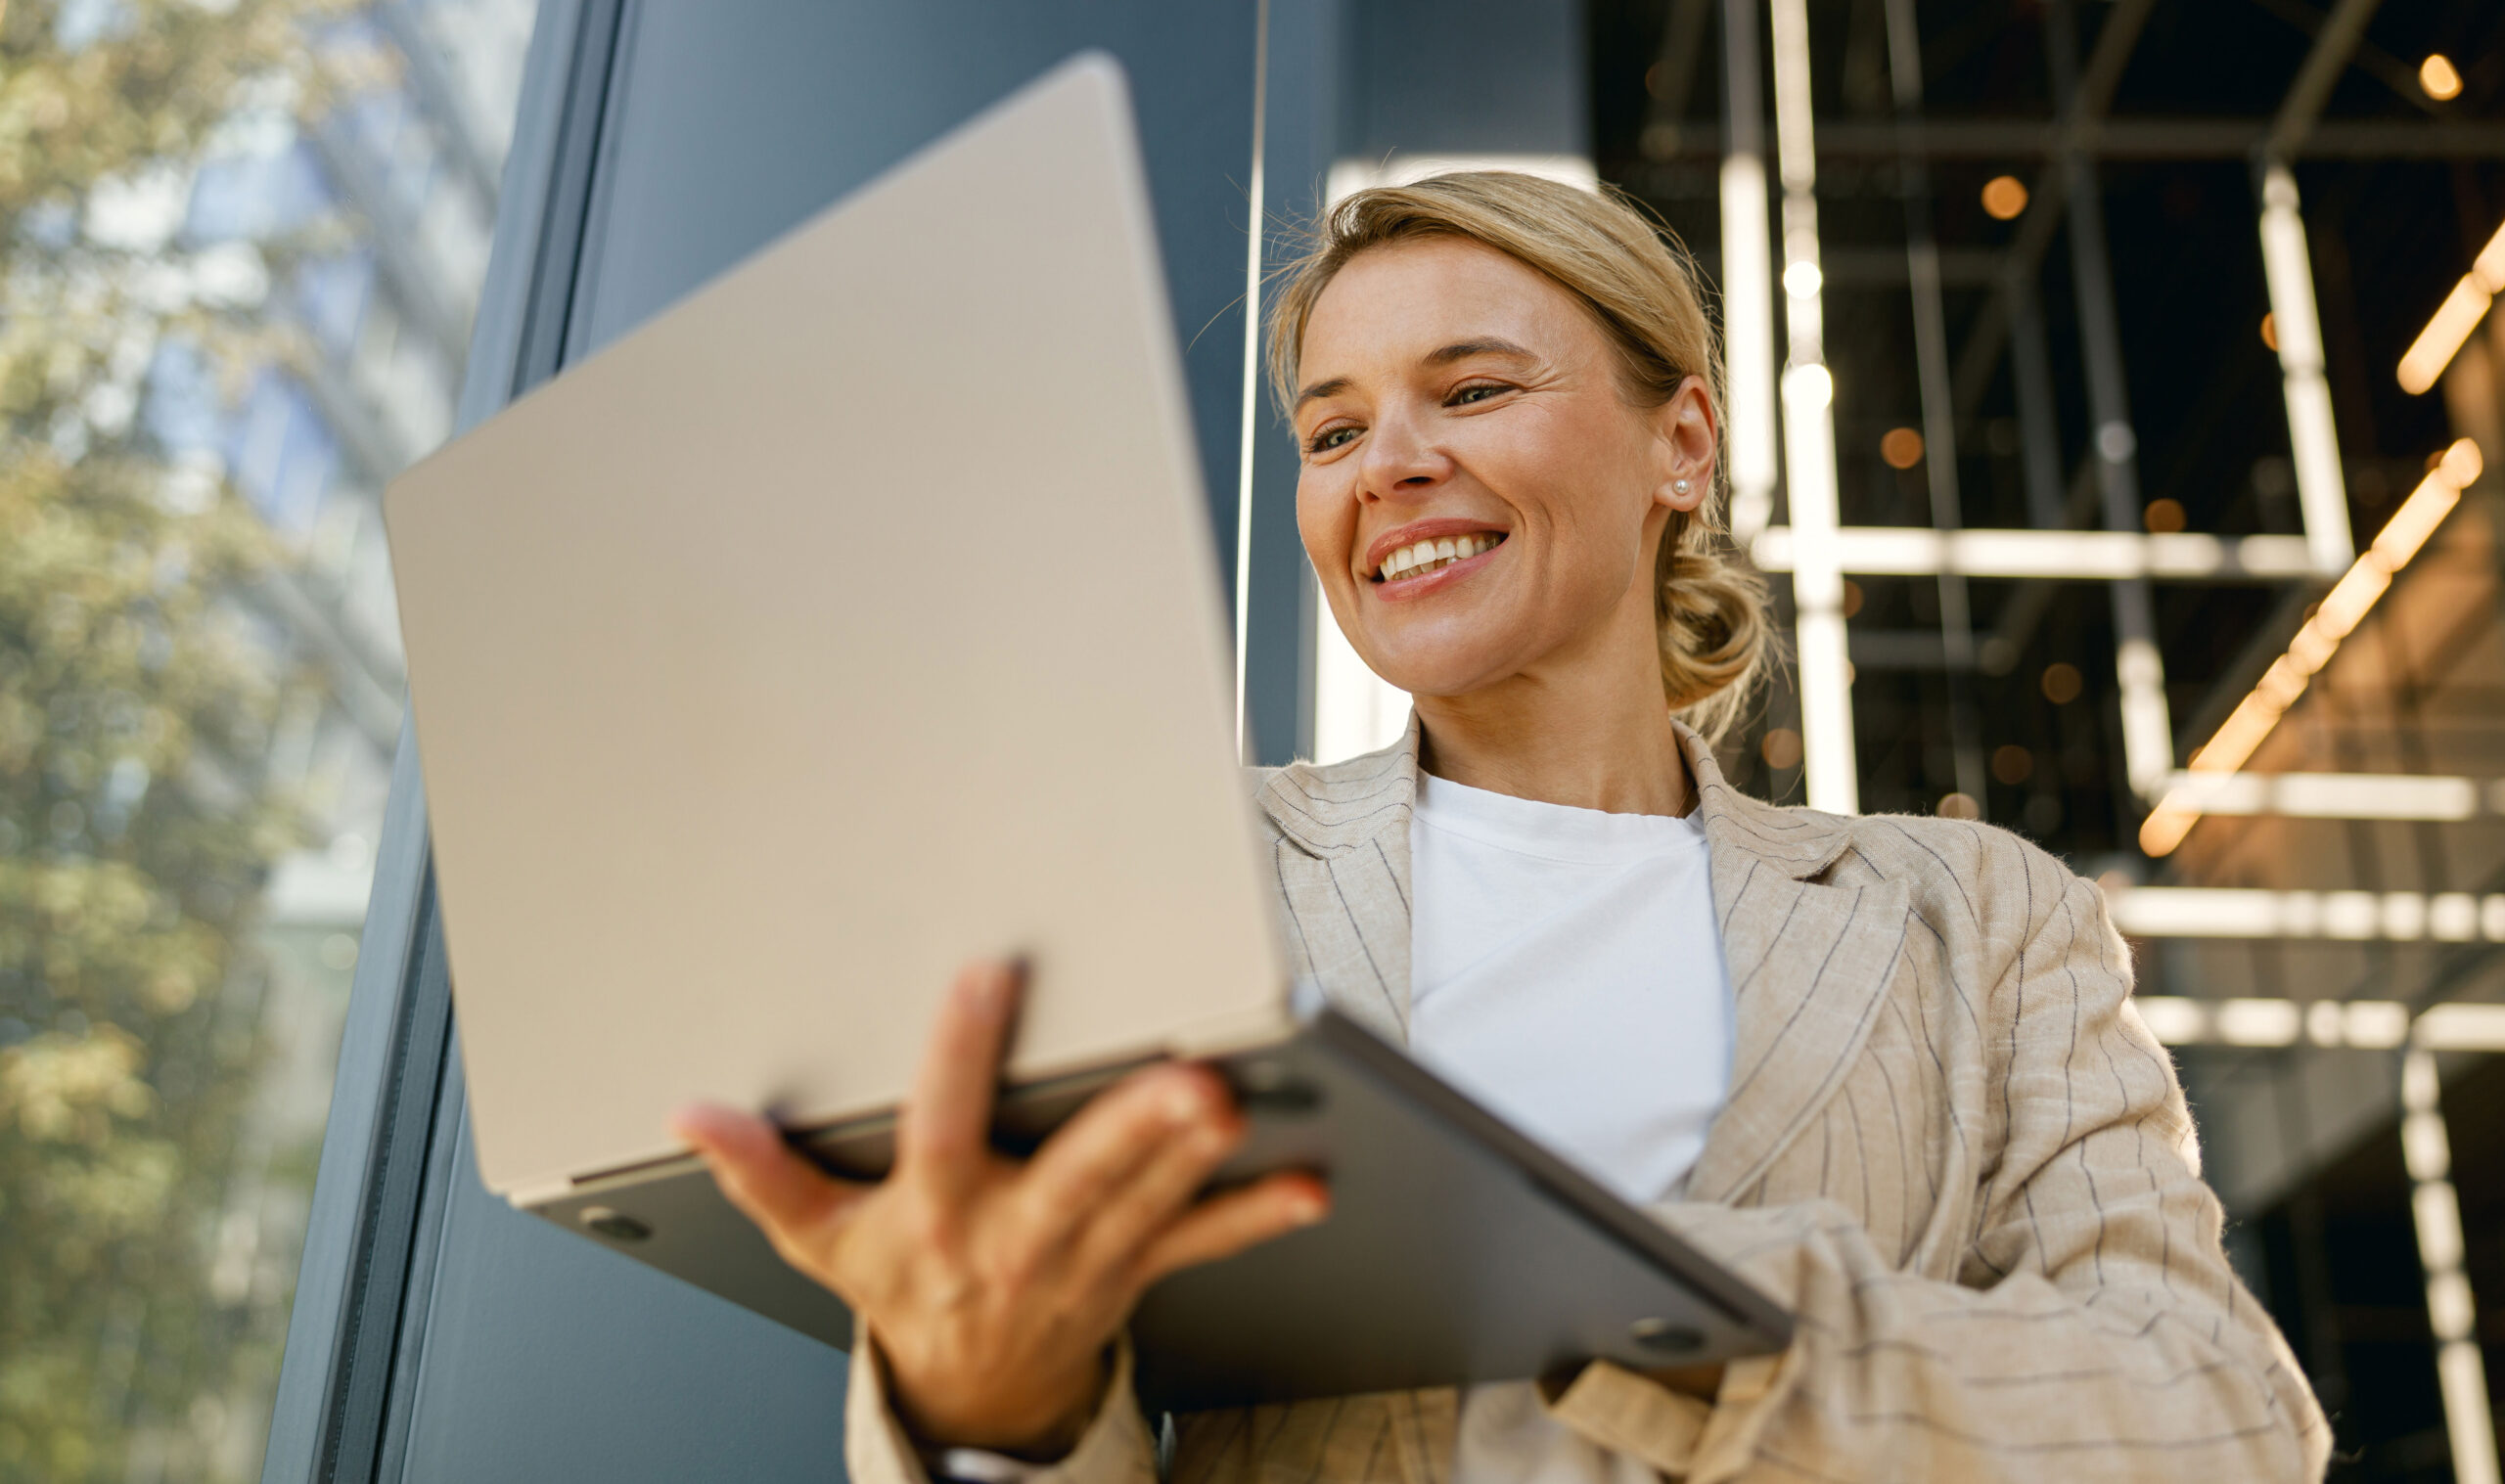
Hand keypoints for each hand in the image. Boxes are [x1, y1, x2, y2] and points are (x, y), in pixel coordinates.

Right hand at [673, 960, 1327, 1458]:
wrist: (969, 1388)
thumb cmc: (902, 1288)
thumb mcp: (821, 1238)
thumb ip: (764, 1172)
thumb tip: (696, 1115)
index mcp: (937, 1213)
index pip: (943, 1125)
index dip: (961, 1052)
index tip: (986, 974)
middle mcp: (1016, 1235)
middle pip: (1075, 1177)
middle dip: (1128, 1131)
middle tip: (1181, 1081)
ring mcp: (1085, 1257)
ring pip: (1146, 1202)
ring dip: (1195, 1160)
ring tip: (1234, 1104)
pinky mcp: (1135, 1268)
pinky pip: (1199, 1242)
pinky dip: (1254, 1215)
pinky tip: (1306, 1183)